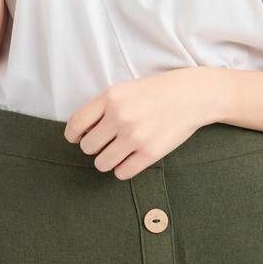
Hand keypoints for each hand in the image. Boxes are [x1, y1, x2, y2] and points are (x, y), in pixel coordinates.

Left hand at [64, 69, 223, 178]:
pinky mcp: (150, 153)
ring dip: (106, 161)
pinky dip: (122, 169)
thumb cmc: (153, 93)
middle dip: (94, 147)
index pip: (76, 124)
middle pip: (88, 146)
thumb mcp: (123, 90)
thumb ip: (101, 108)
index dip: (72, 135)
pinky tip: (129, 160)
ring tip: (117, 153)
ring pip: (102, 163)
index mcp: (110, 97)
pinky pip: (122, 173)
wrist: (190, 96)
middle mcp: (120, 117)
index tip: (76, 139)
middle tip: (105, 143)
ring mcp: (135, 136)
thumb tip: (81, 134)